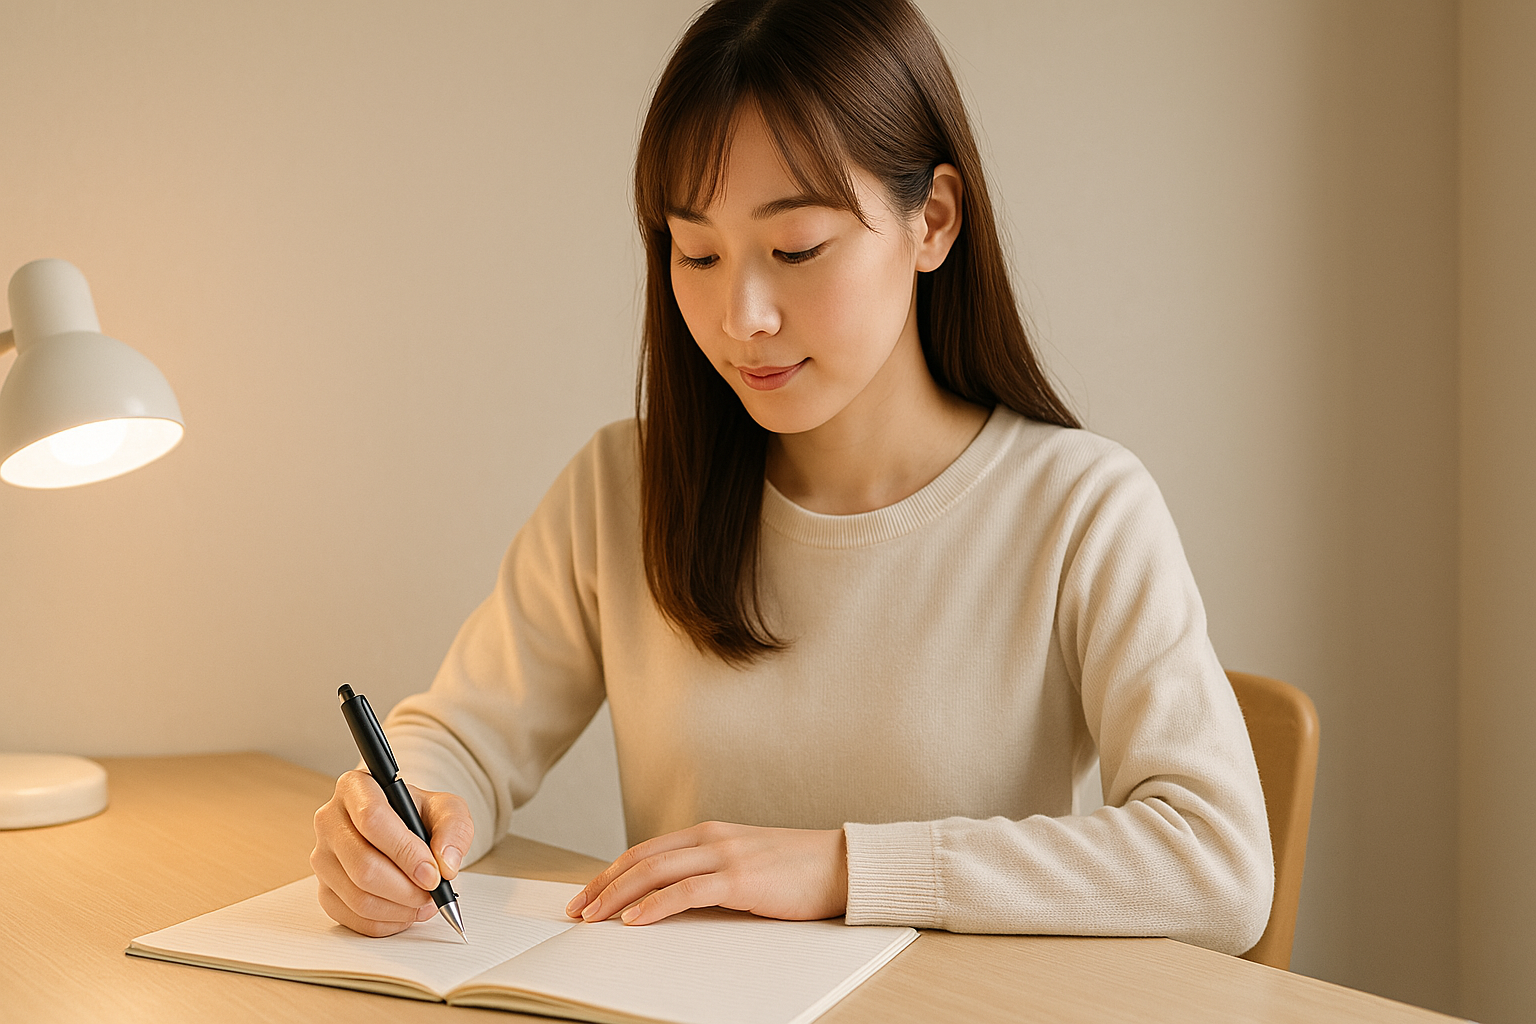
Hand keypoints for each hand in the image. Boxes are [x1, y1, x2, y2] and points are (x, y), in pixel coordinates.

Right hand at [310, 770, 473, 936]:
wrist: (404, 829)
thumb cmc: (419, 815)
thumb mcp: (447, 809)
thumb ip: (454, 829)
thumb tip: (445, 865)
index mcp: (355, 788)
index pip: (372, 819)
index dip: (406, 852)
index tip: (433, 873)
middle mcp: (330, 821)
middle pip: (363, 866)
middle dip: (406, 888)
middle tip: (432, 893)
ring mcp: (322, 858)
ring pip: (358, 897)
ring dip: (399, 908)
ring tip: (424, 903)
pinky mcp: (324, 889)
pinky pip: (352, 918)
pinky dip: (386, 923)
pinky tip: (406, 912)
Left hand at [564, 821, 847, 925]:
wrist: (843, 865)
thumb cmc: (797, 870)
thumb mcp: (745, 864)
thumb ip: (710, 873)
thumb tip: (672, 900)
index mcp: (710, 833)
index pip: (646, 851)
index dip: (611, 873)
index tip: (587, 895)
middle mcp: (711, 838)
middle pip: (641, 859)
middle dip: (603, 886)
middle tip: (577, 910)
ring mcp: (725, 855)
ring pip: (655, 872)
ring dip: (617, 896)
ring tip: (594, 918)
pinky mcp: (740, 878)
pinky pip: (685, 892)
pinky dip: (653, 905)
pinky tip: (634, 920)